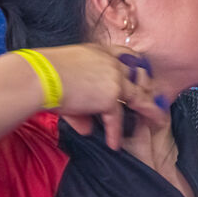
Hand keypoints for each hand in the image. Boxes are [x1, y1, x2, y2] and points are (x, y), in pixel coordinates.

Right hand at [22, 44, 169, 150]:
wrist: (38, 77)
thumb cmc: (42, 76)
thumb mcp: (66, 83)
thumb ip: (82, 107)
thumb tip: (88, 129)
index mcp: (99, 52)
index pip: (124, 54)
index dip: (135, 63)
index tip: (143, 70)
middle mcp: (111, 63)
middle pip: (138, 75)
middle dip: (148, 87)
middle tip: (157, 99)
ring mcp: (114, 79)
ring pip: (138, 97)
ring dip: (150, 110)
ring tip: (158, 121)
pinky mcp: (111, 97)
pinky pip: (117, 118)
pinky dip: (114, 133)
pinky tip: (114, 144)